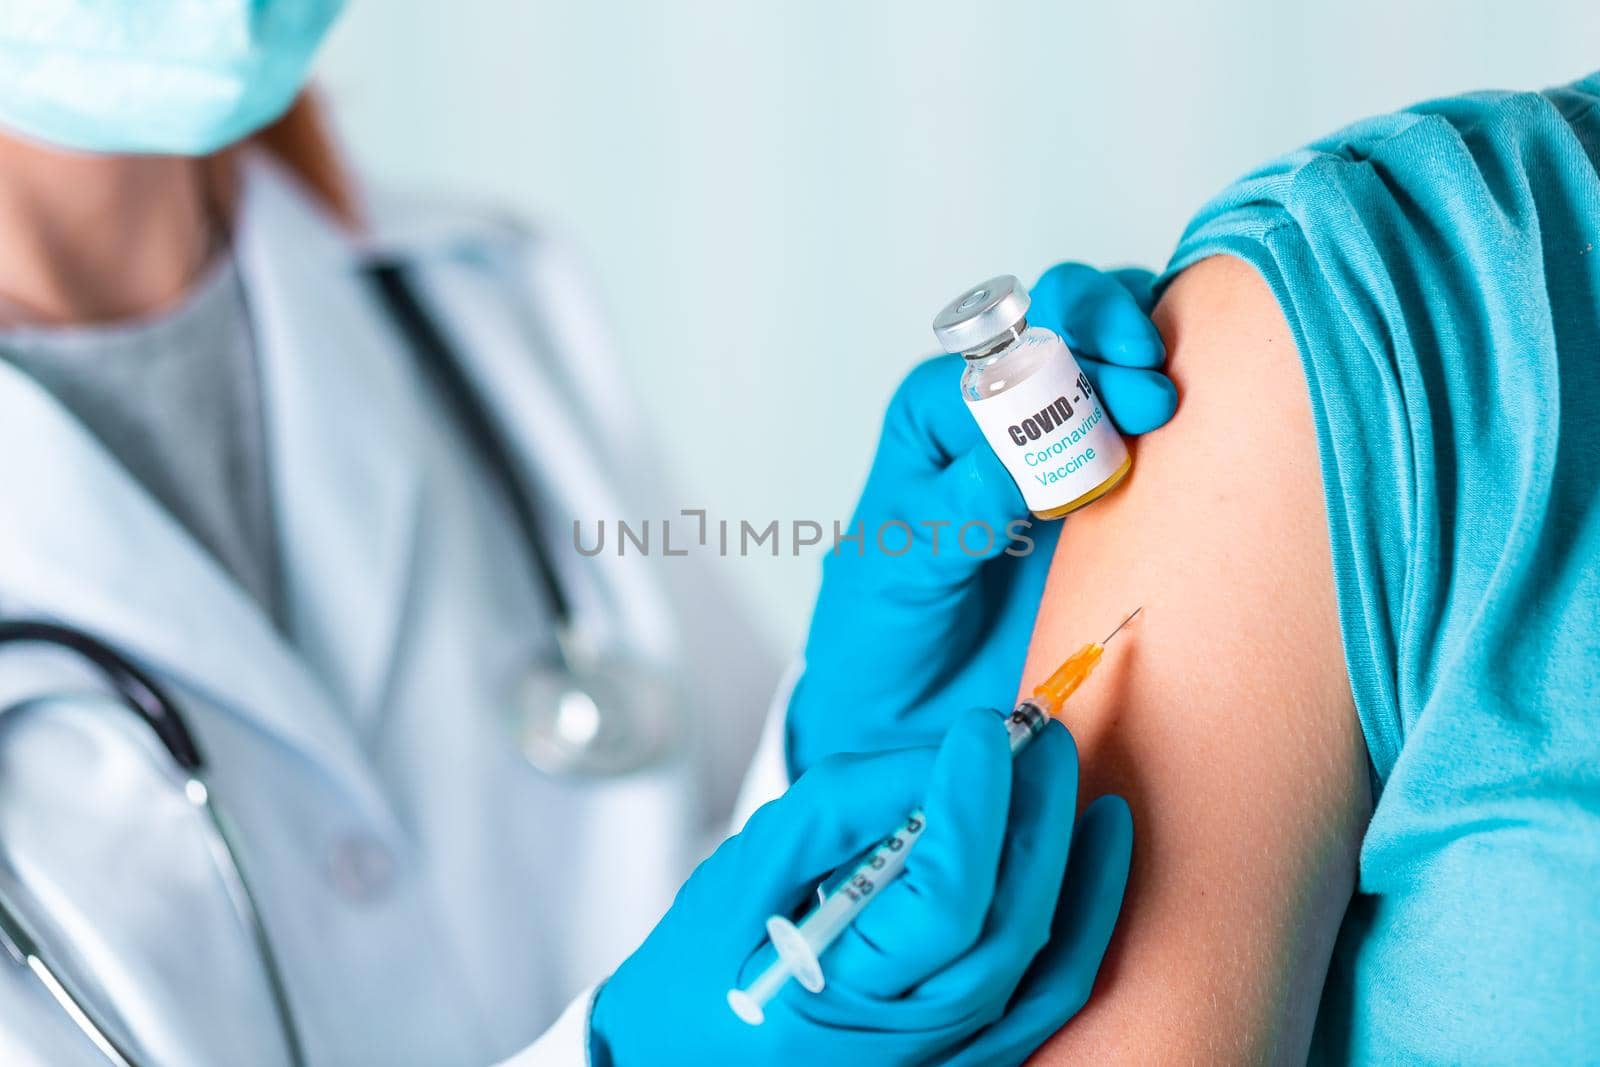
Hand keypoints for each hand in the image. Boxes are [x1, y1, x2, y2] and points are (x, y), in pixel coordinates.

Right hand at [590, 709, 1133, 1066]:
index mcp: (832, 997)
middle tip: (1044, 734)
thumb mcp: (742, 876)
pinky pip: (1045, 997)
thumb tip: (940, 757)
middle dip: (1034, 817)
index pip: (942, 899)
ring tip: (1070, 779)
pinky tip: (1092, 854)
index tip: (984, 727)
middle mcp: (900, 1044)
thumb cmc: (694, 978)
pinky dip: (1082, 921)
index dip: (973, 804)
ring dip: (1070, 862)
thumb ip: (840, 811)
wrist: (683, 1065)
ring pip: (1039, 963)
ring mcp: (940, 1061)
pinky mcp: (963, 1059)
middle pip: (1007, 925)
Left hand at [787, 263, 1174, 773]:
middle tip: (1149, 396)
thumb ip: (951, 516)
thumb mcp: (901, 571)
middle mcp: (1001, 409)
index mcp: (938, 410)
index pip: (1004, 349)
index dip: (1056, 352)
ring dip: (1150, 365)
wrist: (913, 701)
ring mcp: (1063, 443)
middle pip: (1067, 326)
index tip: (1097, 389)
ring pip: (1117, 361)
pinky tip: (1195, 430)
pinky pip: (1150, 435)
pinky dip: (1181, 413)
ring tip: (1166, 410)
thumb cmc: (884, 626)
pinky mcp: (1110, 488)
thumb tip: (1007, 466)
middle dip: (1112, 341)